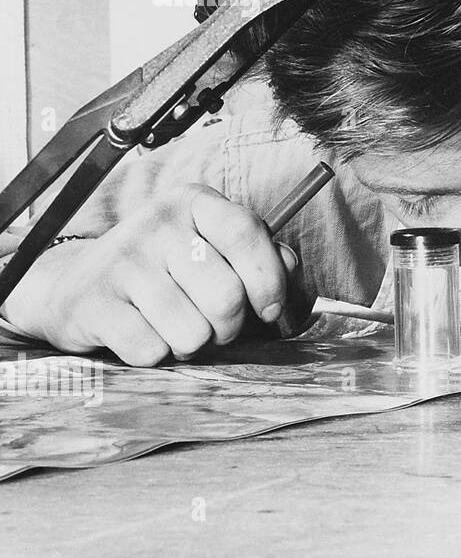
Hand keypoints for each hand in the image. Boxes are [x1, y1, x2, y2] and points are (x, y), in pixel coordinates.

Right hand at [2, 184, 304, 365]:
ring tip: (175, 328)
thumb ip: (259, 255)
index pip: (247, 234)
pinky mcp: (93, 302)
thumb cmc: (163, 271)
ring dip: (191, 344)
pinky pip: (151, 350)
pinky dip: (154, 355)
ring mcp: (122, 260)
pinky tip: (142, 333)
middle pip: (226, 296)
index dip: (269, 281)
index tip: (270, 310)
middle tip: (215, 326)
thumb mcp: (210, 249)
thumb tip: (289, 265)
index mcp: (193, 202)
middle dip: (229, 327)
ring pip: (192, 333)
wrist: (75, 285)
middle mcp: (156, 222)